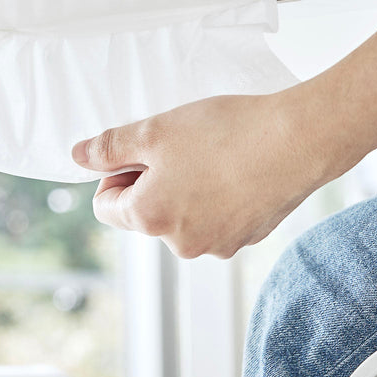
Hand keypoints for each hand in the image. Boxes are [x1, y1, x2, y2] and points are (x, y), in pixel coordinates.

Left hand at [70, 0, 376, 259]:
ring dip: (188, 188)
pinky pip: (217, 217)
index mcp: (149, 219)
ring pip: (184, 215)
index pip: (107, 205)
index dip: (118, 172)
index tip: (144, 150)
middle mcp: (179, 244)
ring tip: (216, 154)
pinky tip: (238, 167)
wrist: (298, 139)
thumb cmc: (225, 132)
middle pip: (147, 212)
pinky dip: (219, 196)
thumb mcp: (155, 130)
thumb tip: (78, 156)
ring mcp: (218, 245)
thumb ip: (109, 146)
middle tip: (183, 146)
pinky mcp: (249, 237)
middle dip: (155, 181)